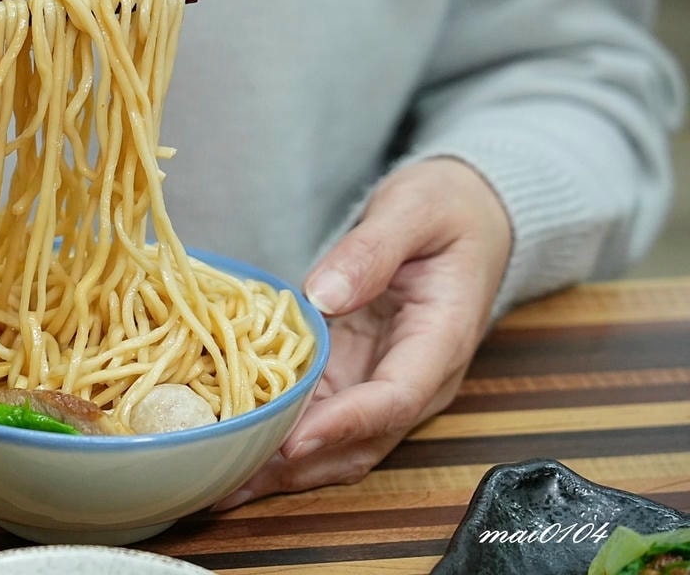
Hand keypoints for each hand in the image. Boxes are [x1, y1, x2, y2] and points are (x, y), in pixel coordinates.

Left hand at [215, 156, 511, 507]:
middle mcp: (418, 376)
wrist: (470, 216)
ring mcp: (385, 380)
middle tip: (233, 481)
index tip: (293, 440)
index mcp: (441, 338)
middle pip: (361, 440)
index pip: (395, 398)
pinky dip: (281, 438)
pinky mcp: (358, 374)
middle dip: (298, 467)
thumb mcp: (415, 210)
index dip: (344, 424)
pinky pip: (322, 418)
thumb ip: (371, 251)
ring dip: (284, 468)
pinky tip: (236, 447)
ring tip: (222, 484)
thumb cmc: (447, 209)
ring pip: (339, 443)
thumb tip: (322, 295)